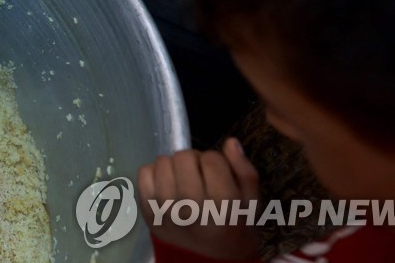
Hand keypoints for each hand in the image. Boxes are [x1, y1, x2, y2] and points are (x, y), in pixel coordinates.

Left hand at [138, 138, 261, 259]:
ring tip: (184, 180)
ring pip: (163, 161)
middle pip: (184, 156)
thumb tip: (231, 142)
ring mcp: (165, 211)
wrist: (210, 261)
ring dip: (174, 166)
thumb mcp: (251, 203)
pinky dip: (155, 173)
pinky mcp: (148, 212)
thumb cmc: (234, 228)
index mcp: (222, 206)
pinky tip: (168, 185)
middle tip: (200, 176)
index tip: (218, 174)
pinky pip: (143, 173)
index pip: (212, 158)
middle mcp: (191, 208)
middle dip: (195, 161)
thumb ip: (244, 171)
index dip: (217, 161)